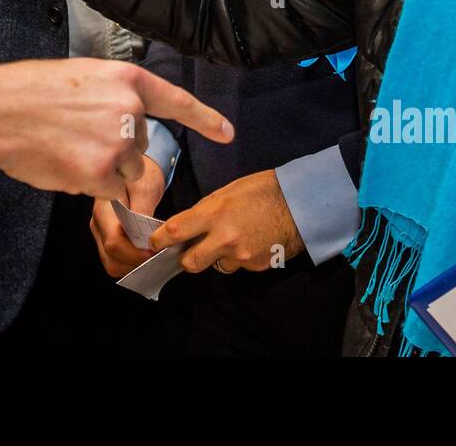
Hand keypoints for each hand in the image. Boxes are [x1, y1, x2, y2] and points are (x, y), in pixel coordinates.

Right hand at [0, 59, 231, 201]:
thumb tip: (127, 132)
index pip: (176, 101)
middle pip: (140, 146)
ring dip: (102, 169)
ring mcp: (119, 143)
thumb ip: (112, 100)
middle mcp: (131, 109)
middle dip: (114, 149)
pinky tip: (63, 163)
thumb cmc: (31, 94)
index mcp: (127, 79)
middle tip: (74, 134)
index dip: (204, 119)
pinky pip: (107, 190)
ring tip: (66, 147)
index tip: (227, 133)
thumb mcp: (83, 79)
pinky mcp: (104, 173)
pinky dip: (87, 183)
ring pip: (125, 171)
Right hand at [90, 157, 165, 277]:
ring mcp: (100, 233)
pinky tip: (146, 257)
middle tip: (157, 258)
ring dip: (133, 266)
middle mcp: (97, 224)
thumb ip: (143, 209)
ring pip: (111, 263)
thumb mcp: (146, 186)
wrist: (134, 167)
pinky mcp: (106, 239)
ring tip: (153, 258)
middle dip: (134, 263)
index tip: (155, 252)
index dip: (134, 252)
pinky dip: (130, 264)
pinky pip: (115, 260)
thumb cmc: (142, 175)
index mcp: (104, 210)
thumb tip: (142, 235)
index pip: (113, 241)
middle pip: (110, 257)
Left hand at [149, 169, 303, 273]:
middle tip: (189, 249)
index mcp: (215, 213)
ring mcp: (241, 255)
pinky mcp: (255, 265)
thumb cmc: (262, 190)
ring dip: (216, 257)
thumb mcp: (228, 191)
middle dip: (186, 258)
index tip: (155, 241)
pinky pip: (238, 266)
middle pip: (190, 263)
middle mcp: (225, 238)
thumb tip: (190, 224)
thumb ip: (206, 210)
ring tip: (230, 239)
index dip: (160, 239)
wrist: (301, 204)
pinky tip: (250, 241)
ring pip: (216, 266)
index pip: (176, 231)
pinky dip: (238, 258)